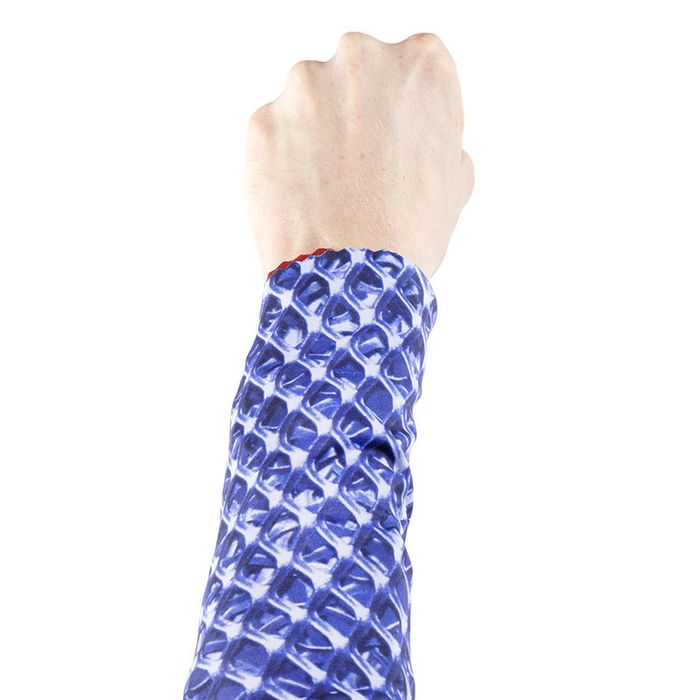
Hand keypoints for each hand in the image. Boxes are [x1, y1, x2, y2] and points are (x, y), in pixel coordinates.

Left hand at [244, 31, 473, 278]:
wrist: (351, 281)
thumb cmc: (407, 236)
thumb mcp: (454, 180)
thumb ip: (438, 134)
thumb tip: (421, 133)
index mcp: (420, 65)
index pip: (413, 65)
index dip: (406, 109)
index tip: (399, 140)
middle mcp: (360, 58)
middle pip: (357, 73)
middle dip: (358, 111)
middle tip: (362, 167)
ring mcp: (303, 88)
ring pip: (310, 100)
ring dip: (317, 132)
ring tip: (329, 189)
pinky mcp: (262, 121)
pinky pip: (276, 132)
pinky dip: (285, 158)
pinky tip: (302, 195)